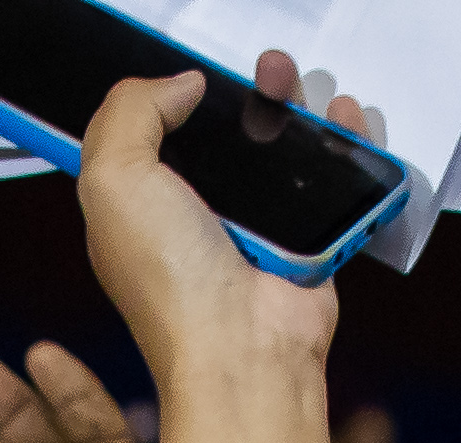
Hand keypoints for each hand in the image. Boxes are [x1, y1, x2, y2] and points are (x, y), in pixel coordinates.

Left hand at [73, 62, 354, 386]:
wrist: (244, 353)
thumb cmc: (171, 278)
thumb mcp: (112, 180)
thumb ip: (129, 111)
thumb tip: (184, 84)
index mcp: (142, 199)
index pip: (155, 128)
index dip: (174, 92)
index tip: (199, 77)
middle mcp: (199, 211)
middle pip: (226, 127)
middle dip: (249, 86)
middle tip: (269, 72)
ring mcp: (258, 225)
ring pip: (283, 143)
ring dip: (301, 102)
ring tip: (306, 90)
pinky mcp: (310, 239)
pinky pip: (333, 177)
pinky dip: (348, 141)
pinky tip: (347, 119)